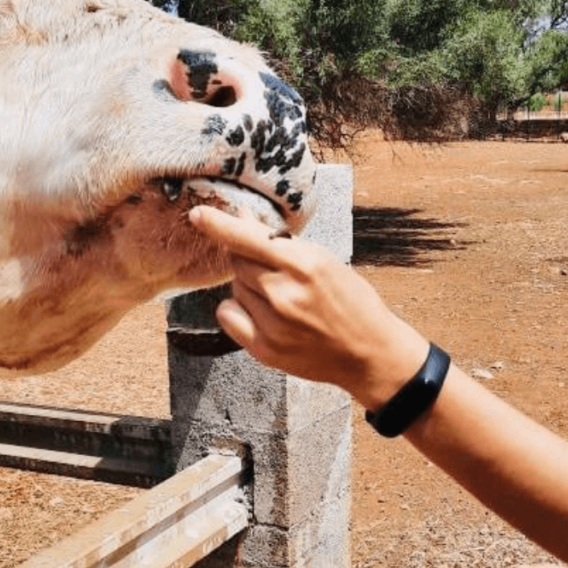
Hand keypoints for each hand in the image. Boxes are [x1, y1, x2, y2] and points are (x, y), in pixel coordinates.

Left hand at [189, 205, 428, 409]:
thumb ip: (283, 244)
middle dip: (249, 259)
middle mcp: (284, 294)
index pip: (248, 239)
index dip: (219, 224)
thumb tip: (242, 220)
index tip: (197, 214)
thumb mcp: (325, 262)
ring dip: (249, 285)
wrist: (369, 354)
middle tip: (274, 268)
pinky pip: (229, 315)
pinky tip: (262, 312)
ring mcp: (273, 324)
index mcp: (304, 265)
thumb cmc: (352, 302)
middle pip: (238, 262)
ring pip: (235, 288)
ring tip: (282, 297)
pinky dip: (238, 309)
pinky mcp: (264, 349)